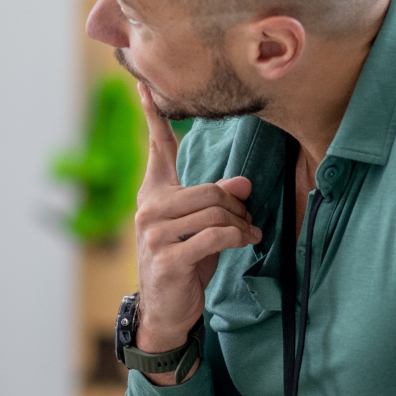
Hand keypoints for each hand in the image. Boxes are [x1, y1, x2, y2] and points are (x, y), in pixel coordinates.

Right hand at [132, 83, 259, 383]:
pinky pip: (215, 235)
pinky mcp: (169, 257)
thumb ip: (216, 201)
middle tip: (250, 220)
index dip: (152, 117)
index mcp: (154, 195)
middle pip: (209, 189)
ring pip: (215, 211)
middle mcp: (149, 210)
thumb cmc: (185, 263)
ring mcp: (155, 234)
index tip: (144, 85)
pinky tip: (245, 243)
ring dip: (242, 224)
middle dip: (237, 206)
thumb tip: (244, 185)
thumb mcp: (200, 226)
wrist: (165, 310)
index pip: (157, 149)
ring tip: (250, 234)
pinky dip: (237, 238)